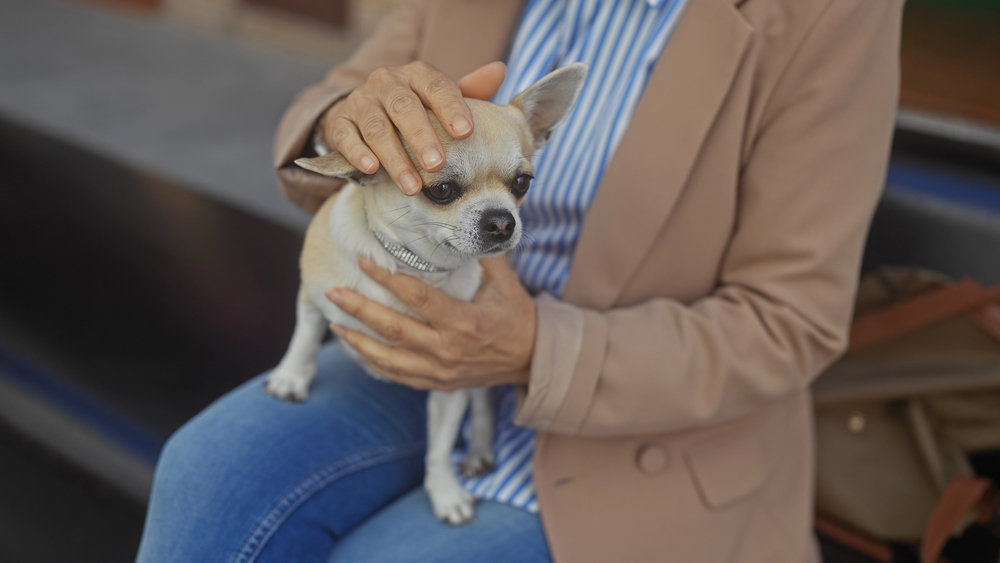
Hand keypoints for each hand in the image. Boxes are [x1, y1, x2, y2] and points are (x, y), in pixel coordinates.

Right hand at [321, 61, 505, 195]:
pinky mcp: (339, 122)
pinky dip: (358, 154)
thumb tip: (499, 71)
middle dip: (421, 138)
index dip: (451, 108)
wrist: (364, 114)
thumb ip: (471, 91)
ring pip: (376, 128)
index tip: (465, 132)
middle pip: (404, 107)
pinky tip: (371, 170)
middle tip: (437, 165)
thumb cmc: (415, 111)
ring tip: (412, 186)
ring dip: (395, 158)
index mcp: (416, 74)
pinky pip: (346, 137)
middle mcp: (387, 82)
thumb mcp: (442, 102)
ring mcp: (360, 101)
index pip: (436, 86)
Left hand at [327, 256, 535, 390]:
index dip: (387, 279)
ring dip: (358, 340)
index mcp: (464, 322)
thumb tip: (465, 224)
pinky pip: (397, 376)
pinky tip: (356, 348)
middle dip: (359, 309)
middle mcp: (447, 349)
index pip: (416, 298)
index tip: (364, 263)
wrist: (531, 360)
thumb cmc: (517, 317)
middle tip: (333, 291)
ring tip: (335, 322)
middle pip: (393, 329)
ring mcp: (440, 370)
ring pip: (388, 358)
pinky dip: (373, 363)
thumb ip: (482, 256)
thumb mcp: (505, 284)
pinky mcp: (436, 383)